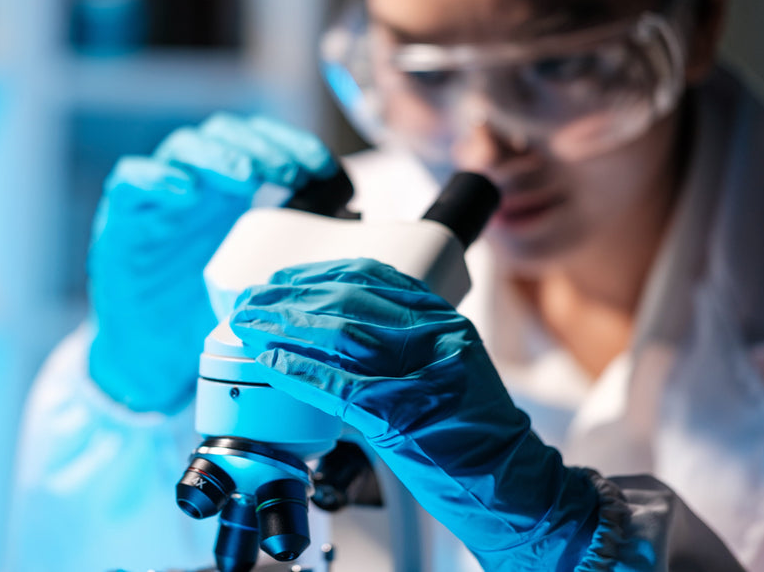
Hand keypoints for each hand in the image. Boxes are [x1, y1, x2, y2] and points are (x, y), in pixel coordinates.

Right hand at [87, 113, 334, 413]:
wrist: (152, 359)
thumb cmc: (209, 314)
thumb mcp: (260, 279)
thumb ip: (295, 247)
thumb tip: (358, 224)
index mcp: (233, 191)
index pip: (262, 145)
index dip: (292, 145)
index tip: (324, 166)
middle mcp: (196, 183)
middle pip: (225, 136)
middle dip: (262, 146)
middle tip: (291, 171)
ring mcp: (157, 197)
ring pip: (184, 148)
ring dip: (220, 155)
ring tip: (248, 174)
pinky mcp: (120, 218)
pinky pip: (131, 180)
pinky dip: (158, 177)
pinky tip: (185, 189)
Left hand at [230, 258, 599, 570]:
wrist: (515, 490)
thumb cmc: (473, 439)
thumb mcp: (442, 370)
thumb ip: (396, 345)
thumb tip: (325, 332)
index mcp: (444, 321)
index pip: (371, 277)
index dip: (316, 273)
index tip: (281, 277)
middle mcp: (438, 337)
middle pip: (349, 300)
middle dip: (289, 297)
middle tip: (250, 299)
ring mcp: (424, 374)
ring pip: (341, 334)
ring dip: (284, 327)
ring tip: (248, 324)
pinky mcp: (407, 415)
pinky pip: (341, 385)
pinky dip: (300, 369)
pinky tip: (271, 361)